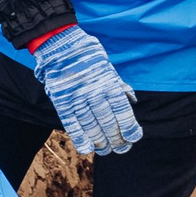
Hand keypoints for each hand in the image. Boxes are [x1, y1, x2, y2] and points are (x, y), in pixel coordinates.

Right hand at [29, 27, 141, 155]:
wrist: (62, 46)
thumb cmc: (89, 57)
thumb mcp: (109, 68)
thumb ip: (119, 85)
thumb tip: (132, 100)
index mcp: (108, 83)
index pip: (122, 111)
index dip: (129, 127)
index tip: (133, 138)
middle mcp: (94, 92)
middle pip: (107, 122)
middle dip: (116, 138)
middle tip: (121, 148)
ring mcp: (76, 97)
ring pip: (90, 125)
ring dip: (99, 141)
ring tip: (106, 150)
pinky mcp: (61, 101)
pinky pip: (71, 122)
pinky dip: (79, 137)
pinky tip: (87, 148)